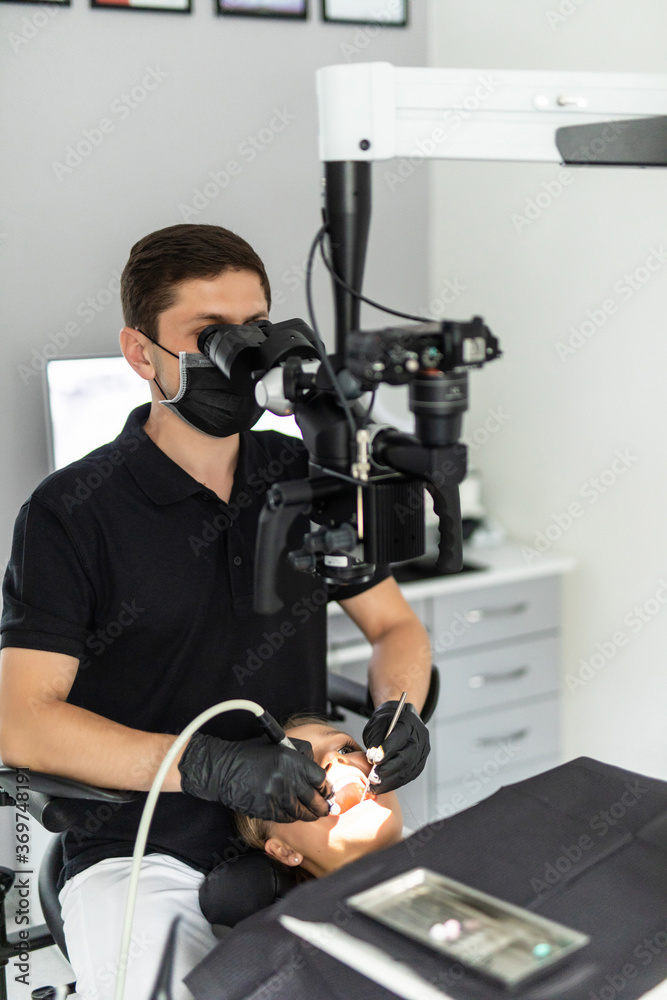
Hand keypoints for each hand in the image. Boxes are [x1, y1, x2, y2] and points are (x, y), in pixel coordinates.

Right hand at [178, 733, 330, 821]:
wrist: (224, 769)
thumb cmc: (250, 754)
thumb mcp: (279, 744)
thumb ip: (300, 753)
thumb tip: (315, 767)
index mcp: (292, 760)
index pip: (320, 779)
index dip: (326, 788)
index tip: (326, 791)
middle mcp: (287, 779)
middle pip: (314, 800)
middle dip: (322, 806)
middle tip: (325, 808)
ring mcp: (276, 797)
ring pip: (302, 812)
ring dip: (309, 815)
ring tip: (312, 814)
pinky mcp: (266, 810)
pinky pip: (286, 818)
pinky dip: (292, 817)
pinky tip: (293, 813)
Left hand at [362, 701, 429, 793]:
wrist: (398, 723)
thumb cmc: (386, 723)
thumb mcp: (376, 724)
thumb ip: (375, 740)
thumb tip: (372, 758)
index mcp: (409, 723)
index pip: (399, 738)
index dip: (387, 750)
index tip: (375, 760)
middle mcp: (419, 739)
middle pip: (406, 758)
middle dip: (387, 769)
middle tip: (373, 777)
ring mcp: (421, 754)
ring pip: (406, 771)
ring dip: (389, 781)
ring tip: (374, 786)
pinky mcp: (418, 766)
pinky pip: (407, 777)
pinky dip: (393, 784)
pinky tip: (381, 787)